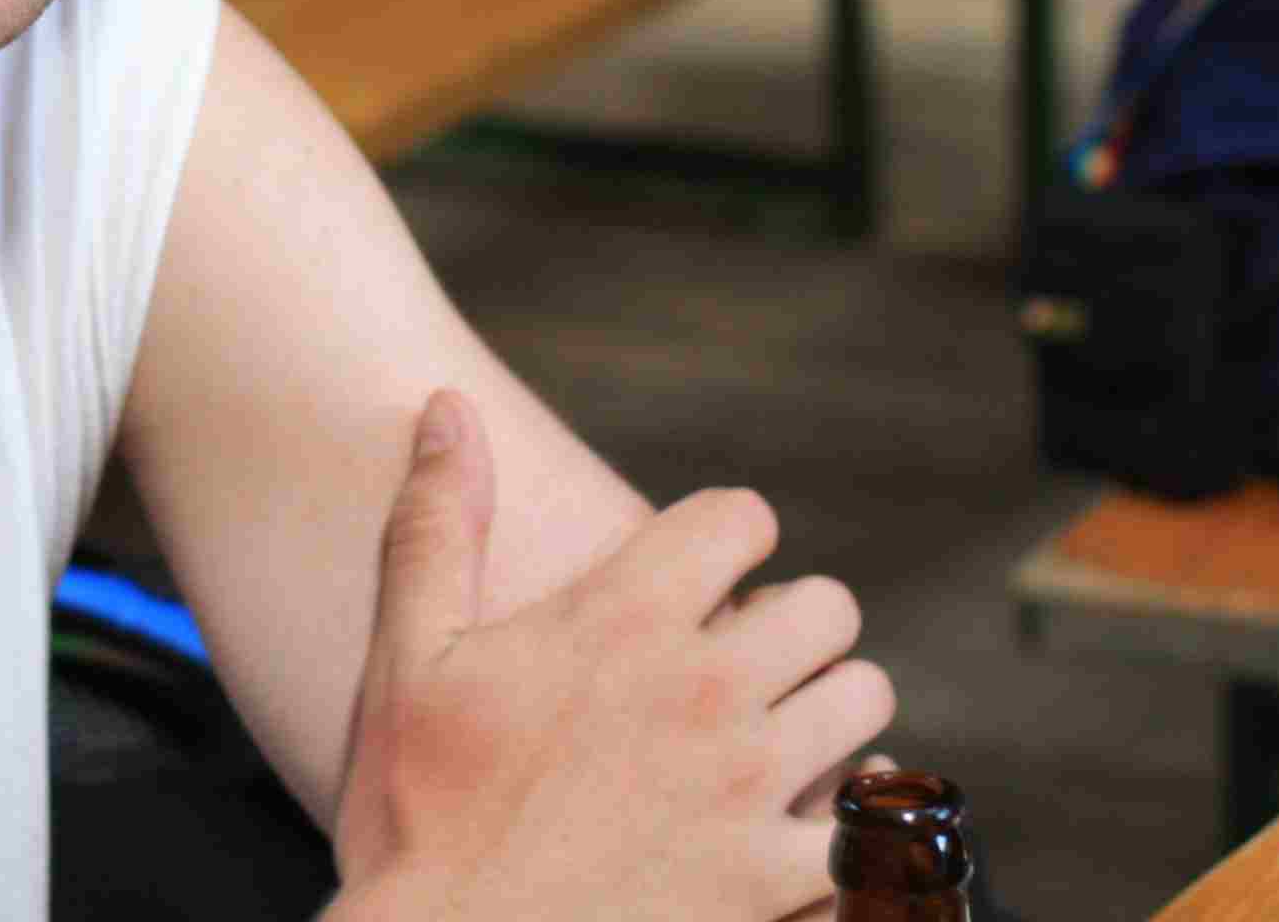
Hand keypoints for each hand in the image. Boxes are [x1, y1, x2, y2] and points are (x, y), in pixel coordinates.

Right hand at [329, 391, 891, 921]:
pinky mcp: (778, 880)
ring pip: (865, 701)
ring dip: (827, 711)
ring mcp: (752, 789)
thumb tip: (447, 405)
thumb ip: (438, 525)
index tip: (699, 573)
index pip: (742, 518)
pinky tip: (807, 828)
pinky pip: (871, 827)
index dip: (724, 536)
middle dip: (790, 623)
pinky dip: (851, 823)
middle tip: (741, 661)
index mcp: (623, 620)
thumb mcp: (407, 658)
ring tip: (776, 738)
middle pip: (826, 606)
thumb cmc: (420, 813)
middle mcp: (707, 689)